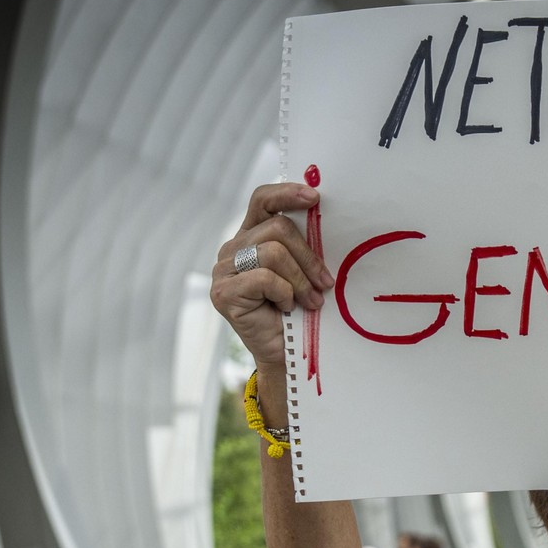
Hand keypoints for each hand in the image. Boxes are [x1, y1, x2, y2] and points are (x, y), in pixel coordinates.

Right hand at [210, 183, 333, 371]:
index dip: (287, 193)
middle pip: (278, 228)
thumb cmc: (297, 311)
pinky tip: (286, 308)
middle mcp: (232, 248)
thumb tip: (320, 217)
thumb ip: (302, 246)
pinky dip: (284, 294)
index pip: (262, 200)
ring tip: (309, 302)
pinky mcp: (223, 292)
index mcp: (251, 236)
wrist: (285, 354)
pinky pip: (265, 278)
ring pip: (273, 253)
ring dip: (300, 280)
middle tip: (324, 284)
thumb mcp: (302, 271)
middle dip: (308, 257)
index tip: (315, 199)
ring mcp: (223, 270)